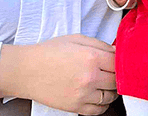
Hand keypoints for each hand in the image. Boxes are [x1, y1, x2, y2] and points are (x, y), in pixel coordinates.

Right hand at [0, 34, 117, 114]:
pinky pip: (99, 110)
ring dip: (112, 90)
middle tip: (109, 71)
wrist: (27, 70)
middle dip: (116, 75)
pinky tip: (97, 96)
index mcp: (91, 56)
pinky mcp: (76, 107)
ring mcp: (83, 94)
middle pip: (117, 80)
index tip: (116, 60)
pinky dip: (103, 104)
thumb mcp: (75, 39)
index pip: (119, 62)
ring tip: (104, 83)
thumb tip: (116, 52)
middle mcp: (90, 77)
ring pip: (111, 96)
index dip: (120, 60)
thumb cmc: (49, 52)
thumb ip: (99, 44)